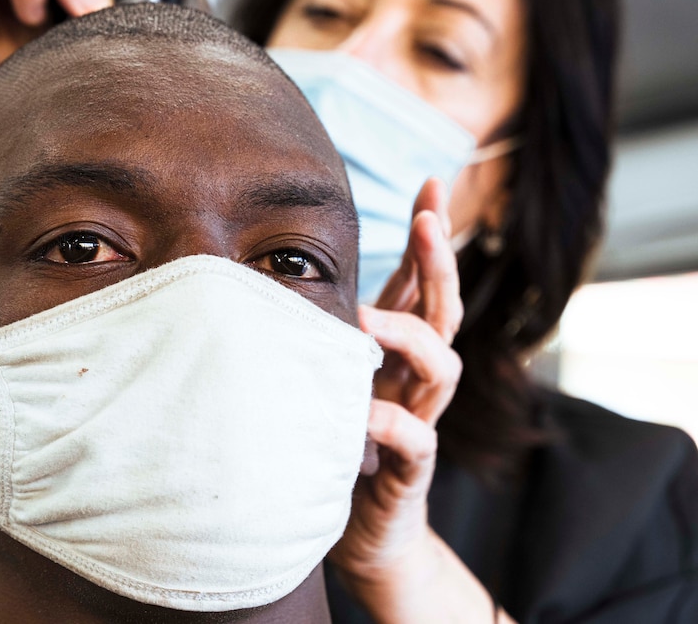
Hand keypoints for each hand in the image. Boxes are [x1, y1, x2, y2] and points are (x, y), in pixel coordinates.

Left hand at [329, 178, 467, 617]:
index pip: (420, 283)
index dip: (429, 237)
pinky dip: (391, 423)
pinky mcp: (410, 470)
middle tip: (428, 220)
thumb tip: (271, 274)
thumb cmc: (333, 442)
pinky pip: (415, 440)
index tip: (432, 184)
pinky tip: (362, 413)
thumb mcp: (322, 374)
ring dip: (409, 336)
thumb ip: (318, 332)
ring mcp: (418, 420)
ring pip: (443, 366)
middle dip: (439, 263)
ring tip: (367, 320)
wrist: (357, 530)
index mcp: (394, 353)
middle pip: (442, 311)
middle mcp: (413, 379)